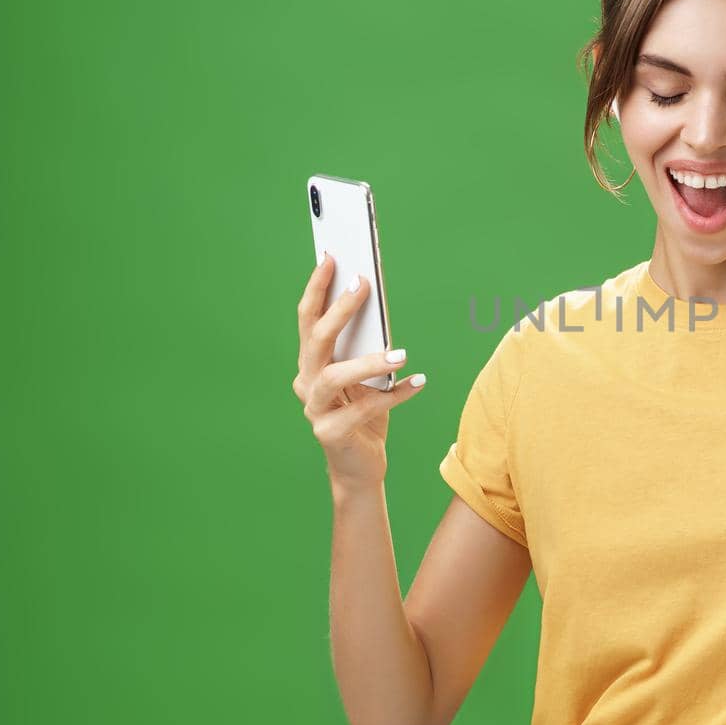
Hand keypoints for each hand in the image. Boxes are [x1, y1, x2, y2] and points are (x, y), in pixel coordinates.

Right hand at [293, 253, 424, 492]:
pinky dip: (395, 395)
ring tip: (401, 354)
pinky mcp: (332, 433)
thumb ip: (365, 347)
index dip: (317, 288)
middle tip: (363, 285)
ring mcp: (315, 410)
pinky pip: (366, 409)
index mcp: (311, 363)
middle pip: (316, 339)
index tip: (332, 257)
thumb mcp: (364, 377)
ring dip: (369, 361)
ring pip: (335, 376)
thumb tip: (379, 305)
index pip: (308, 318)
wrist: (359, 467)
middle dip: (339, 310)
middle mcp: (306, 382)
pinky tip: (419, 382)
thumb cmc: (363, 414)